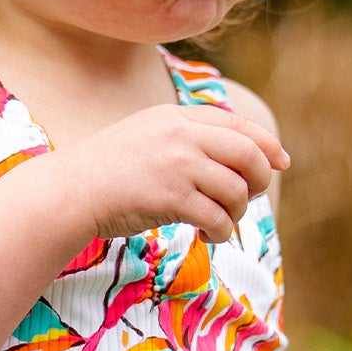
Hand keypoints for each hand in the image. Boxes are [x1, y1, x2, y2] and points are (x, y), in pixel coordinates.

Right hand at [47, 105, 289, 243]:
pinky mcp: (171, 197)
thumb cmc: (107, 170)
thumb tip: (240, 155)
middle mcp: (181, 135)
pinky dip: (221, 231)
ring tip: (220, 221)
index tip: (282, 162)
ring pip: (237, 190)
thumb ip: (187, 138)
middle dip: (260, 179)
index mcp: (176, 116)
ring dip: (237, 212)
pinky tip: (208, 234)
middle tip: (251, 197)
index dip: (267, 144)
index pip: (237, 124)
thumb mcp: (147, 136)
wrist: (70, 191)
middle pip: (248, 153)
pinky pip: (218, 217)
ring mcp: (177, 165)